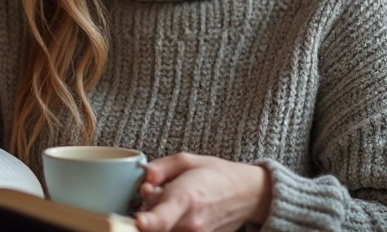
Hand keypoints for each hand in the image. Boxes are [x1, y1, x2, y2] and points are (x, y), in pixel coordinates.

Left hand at [134, 153, 271, 231]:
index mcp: (186, 197)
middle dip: (148, 209)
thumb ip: (159, 168)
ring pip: (161, 230)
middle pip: (152, 224)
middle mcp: (190, 223)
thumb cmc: (217, 175)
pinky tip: (181, 214)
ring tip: (175, 204)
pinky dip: (171, 224)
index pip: (162, 218)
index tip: (139, 220)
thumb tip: (143, 178)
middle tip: (158, 192)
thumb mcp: (187, 160)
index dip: (147, 221)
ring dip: (160, 219)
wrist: (247, 195)